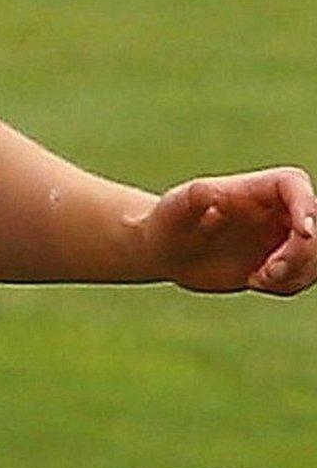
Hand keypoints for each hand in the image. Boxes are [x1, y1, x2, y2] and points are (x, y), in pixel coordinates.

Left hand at [143, 167, 316, 294]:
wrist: (166, 251)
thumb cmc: (167, 222)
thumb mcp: (174, 211)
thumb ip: (192, 201)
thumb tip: (206, 191)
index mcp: (252, 189)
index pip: (293, 183)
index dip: (306, 204)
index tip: (303, 232)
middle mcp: (273, 209)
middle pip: (315, 222)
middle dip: (302, 252)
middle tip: (266, 272)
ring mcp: (280, 235)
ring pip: (315, 252)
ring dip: (298, 272)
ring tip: (257, 279)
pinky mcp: (280, 260)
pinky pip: (304, 274)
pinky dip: (289, 284)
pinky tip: (255, 282)